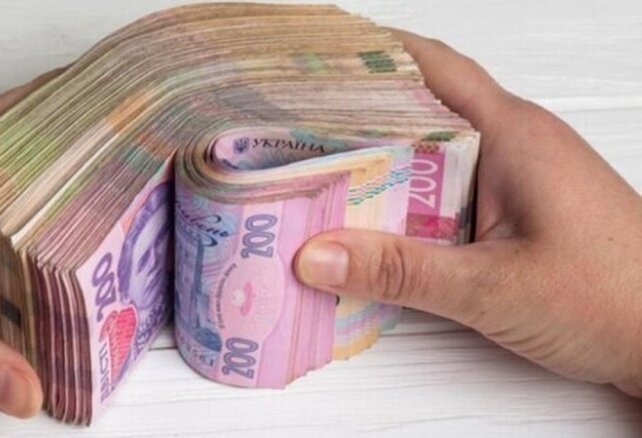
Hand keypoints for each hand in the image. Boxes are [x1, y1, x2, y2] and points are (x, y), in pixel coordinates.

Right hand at [296, 30, 641, 394]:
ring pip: (429, 158)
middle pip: (419, 112)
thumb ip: (401, 271)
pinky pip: (445, 194)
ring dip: (378, 168)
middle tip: (293, 131)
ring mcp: (515, 180)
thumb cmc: (616, 299)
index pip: (432, 67)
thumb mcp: (493, 288)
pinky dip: (404, 204)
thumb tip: (316, 255)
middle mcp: (512, 145)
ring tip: (317, 181)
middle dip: (356, 118)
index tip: (316, 54)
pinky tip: (372, 230)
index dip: (371, 52)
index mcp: (512, 134)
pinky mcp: (515, 213)